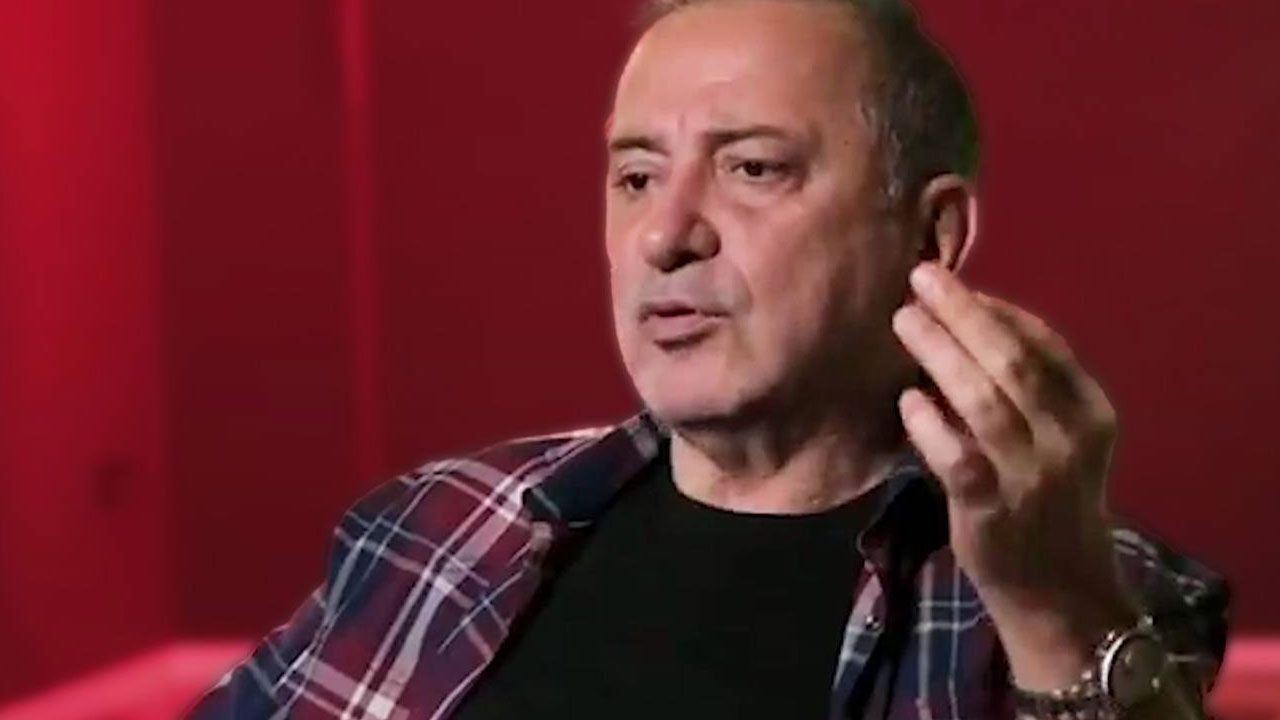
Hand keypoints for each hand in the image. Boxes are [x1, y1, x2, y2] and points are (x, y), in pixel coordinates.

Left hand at [891, 262, 1135, 689]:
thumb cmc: (1048, 502)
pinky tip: (905, 400)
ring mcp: (1032, 475)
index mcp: (1092, 411)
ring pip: (982, 399)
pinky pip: (955, 455)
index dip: (995, 307)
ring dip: (937, 352)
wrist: (1061, 592)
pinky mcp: (991, 509)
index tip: (953, 282)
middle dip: (963, 312)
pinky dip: (927, 422)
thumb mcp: (1060, 441)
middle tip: (920, 277)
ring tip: (902, 320)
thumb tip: (965, 322)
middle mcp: (1070, 438)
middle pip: (1013, 359)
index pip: (1045, 342)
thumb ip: (1027, 390)